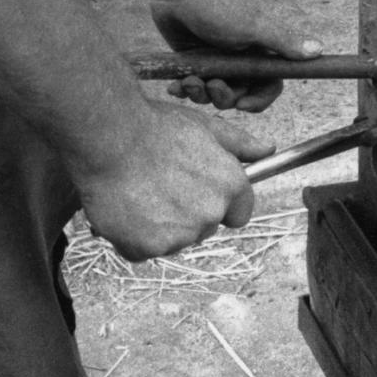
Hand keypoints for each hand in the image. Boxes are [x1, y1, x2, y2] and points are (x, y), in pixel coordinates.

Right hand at [78, 98, 268, 261]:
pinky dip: (131, 237)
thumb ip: (239, 143)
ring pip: (172, 240)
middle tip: (158, 184)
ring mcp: (179, 234)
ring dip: (157, 226)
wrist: (109, 137)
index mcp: (231, 186)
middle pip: (203, 227)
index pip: (238, 214)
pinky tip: (123, 209)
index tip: (196, 192)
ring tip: (137, 192)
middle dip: (184, 213)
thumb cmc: (154, 127)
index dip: (218, 203)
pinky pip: (142, 250)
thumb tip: (267, 149)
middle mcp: (211, 214)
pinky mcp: (147, 248)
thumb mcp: (204, 126)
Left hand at [150, 0, 322, 111]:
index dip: (259, 100)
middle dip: (224, 97)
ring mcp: (215, 61)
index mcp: (259, 51)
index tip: (243, 105)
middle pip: (239, 95)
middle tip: (211, 84)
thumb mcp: (254, 26)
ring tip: (189, 80)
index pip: (269, 85)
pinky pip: (191, 86)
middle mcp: (240, 59)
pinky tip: (175, 84)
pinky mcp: (194, 61)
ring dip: (200, 94)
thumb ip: (284, 42)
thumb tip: (318, 50)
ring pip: (213, 94)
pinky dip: (184, 89)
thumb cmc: (217, 6)